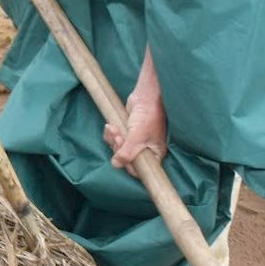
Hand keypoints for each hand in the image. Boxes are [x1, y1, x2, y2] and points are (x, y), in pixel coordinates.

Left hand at [105, 52, 166, 173]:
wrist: (146, 95)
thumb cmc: (149, 116)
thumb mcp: (138, 136)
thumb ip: (127, 151)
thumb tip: (116, 164)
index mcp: (154, 154)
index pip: (139, 169)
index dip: (127, 164)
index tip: (122, 154)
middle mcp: (145, 150)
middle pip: (126, 159)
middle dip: (118, 148)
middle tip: (118, 137)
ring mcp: (134, 141)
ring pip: (118, 148)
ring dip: (112, 140)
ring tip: (114, 129)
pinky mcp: (126, 132)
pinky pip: (114, 138)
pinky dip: (110, 133)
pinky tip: (110, 126)